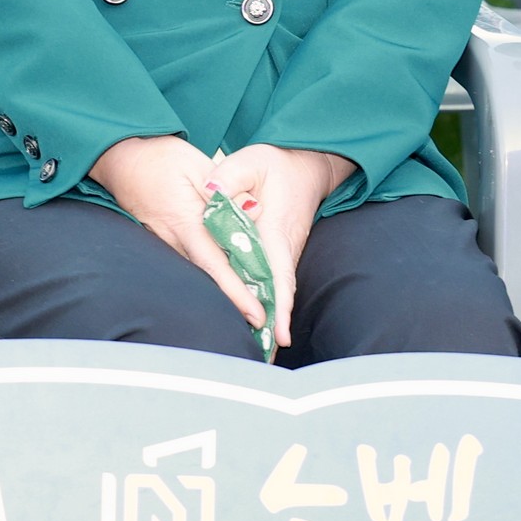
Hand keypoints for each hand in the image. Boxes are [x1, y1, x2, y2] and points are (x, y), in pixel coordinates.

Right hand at [93, 133, 264, 330]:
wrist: (122, 155)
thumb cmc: (161, 157)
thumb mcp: (199, 165)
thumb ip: (226, 190)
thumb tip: (252, 208)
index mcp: (185, 221)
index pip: (216, 265)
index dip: (237, 292)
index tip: (258, 313)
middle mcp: (172, 239)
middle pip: (208, 279)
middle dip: (234, 304)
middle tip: (262, 325)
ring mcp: (163, 243)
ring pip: (198, 275)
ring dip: (222, 295)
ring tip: (250, 315)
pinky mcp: (161, 241)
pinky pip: (188, 265)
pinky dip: (208, 278)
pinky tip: (224, 287)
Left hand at [202, 144, 355, 348]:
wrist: (309, 162)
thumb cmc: (278, 162)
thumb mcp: (251, 161)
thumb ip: (229, 177)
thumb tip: (210, 194)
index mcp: (276, 228)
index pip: (277, 272)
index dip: (278, 305)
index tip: (278, 334)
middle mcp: (285, 245)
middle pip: (281, 292)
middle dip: (276, 325)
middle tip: (267, 359)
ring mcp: (286, 250)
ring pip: (279, 289)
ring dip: (273, 319)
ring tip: (264, 353)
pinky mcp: (281, 250)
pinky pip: (275, 281)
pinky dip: (271, 304)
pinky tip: (262, 325)